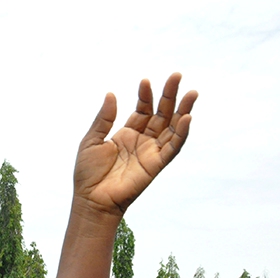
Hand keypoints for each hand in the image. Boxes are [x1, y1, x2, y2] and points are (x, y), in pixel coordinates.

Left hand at [74, 73, 196, 217]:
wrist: (91, 199)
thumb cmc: (88, 173)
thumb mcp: (91, 141)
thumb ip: (103, 119)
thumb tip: (110, 94)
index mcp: (127, 134)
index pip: (142, 110)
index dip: (145, 95)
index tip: (145, 81)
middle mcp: (142, 141)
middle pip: (161, 114)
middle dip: (169, 95)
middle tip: (176, 75)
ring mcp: (150, 152)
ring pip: (172, 128)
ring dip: (183, 111)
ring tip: (191, 93)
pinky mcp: (156, 164)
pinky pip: (173, 147)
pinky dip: (181, 133)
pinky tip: (186, 118)